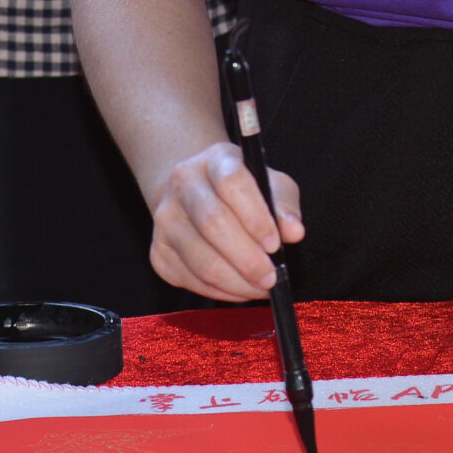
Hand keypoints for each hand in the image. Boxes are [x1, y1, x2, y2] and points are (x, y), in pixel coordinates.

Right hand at [147, 139, 303, 302]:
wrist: (197, 195)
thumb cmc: (242, 191)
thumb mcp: (270, 184)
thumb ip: (284, 205)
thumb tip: (294, 232)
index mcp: (215, 159)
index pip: (231, 183)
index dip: (255, 217)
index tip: (275, 244)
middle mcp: (183, 184)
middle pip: (212, 222)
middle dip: (247, 258)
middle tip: (271, 277)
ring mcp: (165, 219)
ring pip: (199, 258)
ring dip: (235, 281)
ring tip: (260, 287)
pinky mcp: (158, 252)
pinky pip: (190, 279)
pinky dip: (219, 292)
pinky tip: (239, 289)